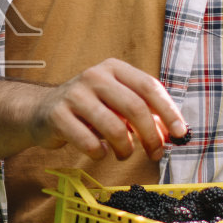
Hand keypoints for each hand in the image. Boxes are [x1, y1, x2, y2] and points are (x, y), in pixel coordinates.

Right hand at [28, 58, 186, 161]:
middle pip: (134, 107)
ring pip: (113, 127)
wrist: (42, 111)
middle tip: (156, 153)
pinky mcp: (58, 116)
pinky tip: (100, 151)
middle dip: (150, 135)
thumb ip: (144, 112)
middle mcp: (94, 76)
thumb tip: (173, 133)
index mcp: (114, 68)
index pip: (149, 87)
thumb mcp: (117, 102)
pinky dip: (100, 153)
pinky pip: (89, 142)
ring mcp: (74, 95)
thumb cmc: (89, 109)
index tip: (180, 134)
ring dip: (126, 148)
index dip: (168, 111)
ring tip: (124, 154)